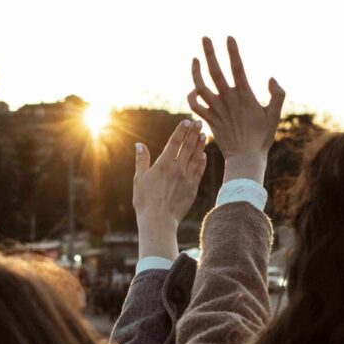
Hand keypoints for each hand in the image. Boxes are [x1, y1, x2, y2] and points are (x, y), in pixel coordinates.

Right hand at [134, 119, 207, 260]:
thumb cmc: (145, 201)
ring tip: (203, 135)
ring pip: (196, 157)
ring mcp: (187, 178)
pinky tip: (203, 155)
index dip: (181, 130)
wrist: (159, 221)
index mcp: (164, 164)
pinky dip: (202, 161)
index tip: (187, 121)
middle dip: (194, 133)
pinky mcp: (192, 188)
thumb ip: (142, 160)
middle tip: (199, 122)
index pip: (175, 142)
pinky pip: (199, 171)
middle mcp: (178, 168)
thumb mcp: (139, 178)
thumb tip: (139, 144)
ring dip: (200, 145)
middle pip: (188, 146)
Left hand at [187, 36, 284, 183]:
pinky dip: (192, 95)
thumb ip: (277, 95)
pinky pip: (195, 105)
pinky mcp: (208, 119)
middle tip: (204, 37)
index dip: (232, 52)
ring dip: (195, 71)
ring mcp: (216, 109)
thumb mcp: (274, 115)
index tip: (228, 37)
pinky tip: (194, 88)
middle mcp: (227, 99)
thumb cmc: (262, 137)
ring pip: (200, 86)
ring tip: (195, 58)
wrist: (245, 158)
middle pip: (215, 71)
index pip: (237, 67)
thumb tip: (271, 77)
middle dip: (209, 53)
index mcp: (244, 95)